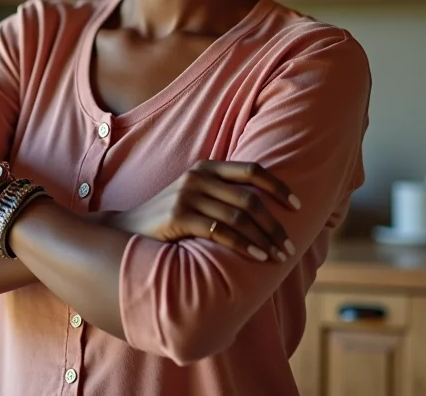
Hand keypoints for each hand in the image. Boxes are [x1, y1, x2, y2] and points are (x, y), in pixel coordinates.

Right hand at [107, 160, 300, 261]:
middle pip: (249, 199)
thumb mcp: (196, 197)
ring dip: (263, 239)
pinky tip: (257, 257)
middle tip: (289, 246)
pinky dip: (243, 245)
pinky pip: (220, 232)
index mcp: (206, 167)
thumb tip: (266, 207)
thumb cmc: (170, 219)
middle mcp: (198, 177)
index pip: (252, 170)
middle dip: (274, 225)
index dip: (278, 187)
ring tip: (277, 257)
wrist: (127, 231)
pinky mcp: (178, 216)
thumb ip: (224, 195)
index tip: (297, 206)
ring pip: (238, 217)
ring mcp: (187, 195)